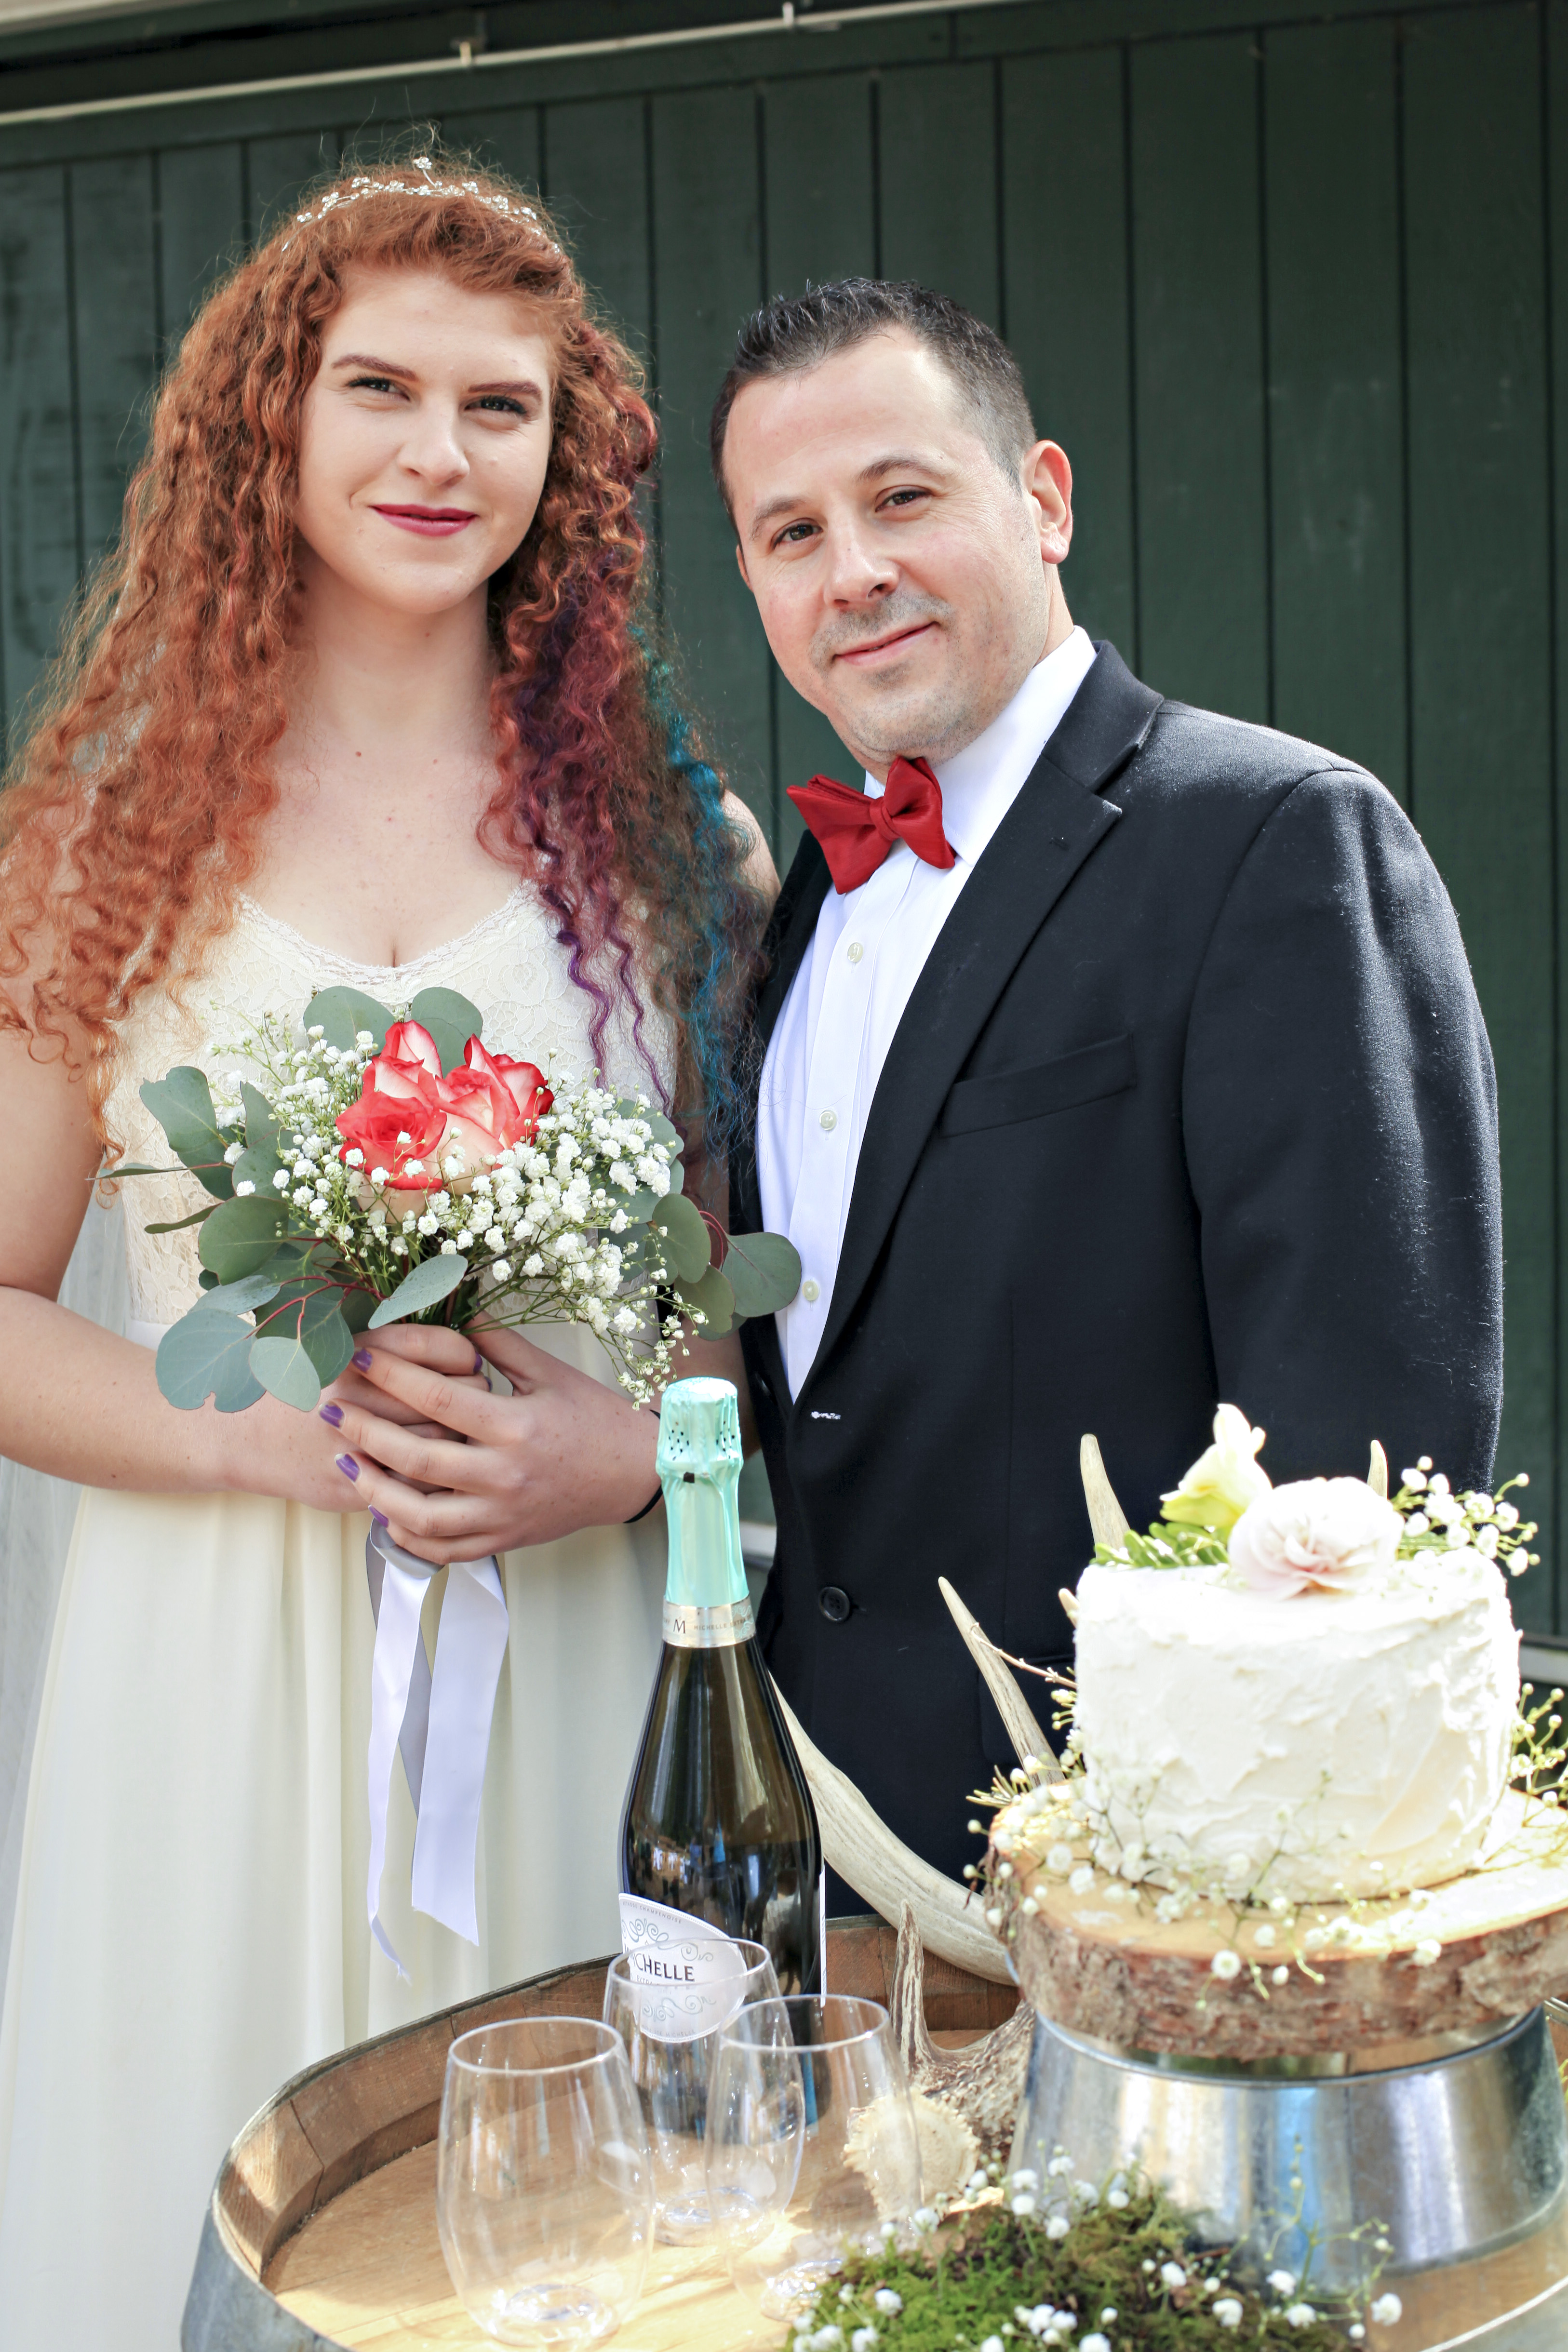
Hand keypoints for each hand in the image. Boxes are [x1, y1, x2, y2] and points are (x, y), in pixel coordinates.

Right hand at [214, 1338, 488, 1512]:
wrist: (242, 1432)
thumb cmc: (299, 1383)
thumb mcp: (336, 1345)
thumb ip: (390, 1342)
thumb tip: (461, 1342)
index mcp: (353, 1352)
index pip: (437, 1346)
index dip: (464, 1354)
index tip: (472, 1360)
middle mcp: (354, 1395)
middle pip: (448, 1396)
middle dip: (471, 1396)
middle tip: (476, 1398)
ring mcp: (351, 1443)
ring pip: (440, 1443)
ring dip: (461, 1439)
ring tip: (465, 1431)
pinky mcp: (350, 1484)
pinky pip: (415, 1486)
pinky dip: (437, 1478)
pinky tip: (443, 1467)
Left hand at [321, 1321, 660, 1563]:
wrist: (632, 1473)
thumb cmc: (592, 1417)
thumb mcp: (549, 1372)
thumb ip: (499, 1345)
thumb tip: (453, 1314)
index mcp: (516, 1425)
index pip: (437, 1396)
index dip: (389, 1374)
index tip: (357, 1356)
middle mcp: (505, 1475)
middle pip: (417, 1457)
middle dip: (364, 1431)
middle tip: (330, 1409)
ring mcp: (502, 1514)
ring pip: (421, 1515)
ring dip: (374, 1489)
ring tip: (344, 1462)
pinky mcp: (504, 1540)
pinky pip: (444, 1549)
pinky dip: (407, 1535)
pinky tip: (382, 1511)